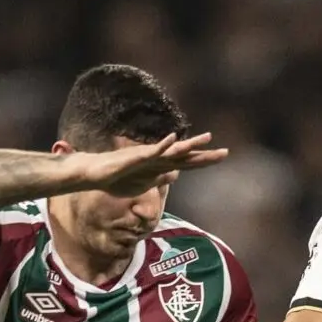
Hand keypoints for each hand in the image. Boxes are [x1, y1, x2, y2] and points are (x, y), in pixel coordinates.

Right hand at [70, 132, 228, 197]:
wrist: (94, 174)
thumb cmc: (117, 178)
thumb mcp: (144, 183)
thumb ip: (160, 177)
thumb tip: (176, 175)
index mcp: (160, 166)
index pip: (187, 163)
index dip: (204, 160)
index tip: (223, 156)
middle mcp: (157, 159)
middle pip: (185, 156)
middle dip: (205, 155)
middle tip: (226, 153)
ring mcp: (147, 157)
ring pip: (172, 150)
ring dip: (189, 144)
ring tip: (207, 138)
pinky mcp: (135, 157)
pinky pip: (151, 151)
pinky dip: (163, 146)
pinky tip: (173, 140)